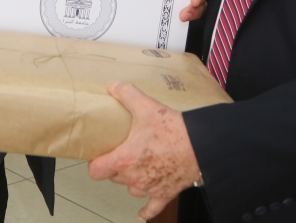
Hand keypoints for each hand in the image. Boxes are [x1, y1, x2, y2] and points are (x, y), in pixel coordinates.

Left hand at [88, 82, 200, 220]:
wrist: (200, 147)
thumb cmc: (173, 131)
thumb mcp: (147, 107)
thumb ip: (127, 94)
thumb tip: (113, 86)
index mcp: (124, 159)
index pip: (97, 170)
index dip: (95, 163)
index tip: (98, 156)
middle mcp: (134, 178)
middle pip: (114, 177)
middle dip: (115, 167)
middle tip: (121, 154)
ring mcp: (149, 188)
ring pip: (131, 189)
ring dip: (131, 181)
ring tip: (136, 169)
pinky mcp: (165, 194)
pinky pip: (152, 208)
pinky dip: (147, 210)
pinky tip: (142, 213)